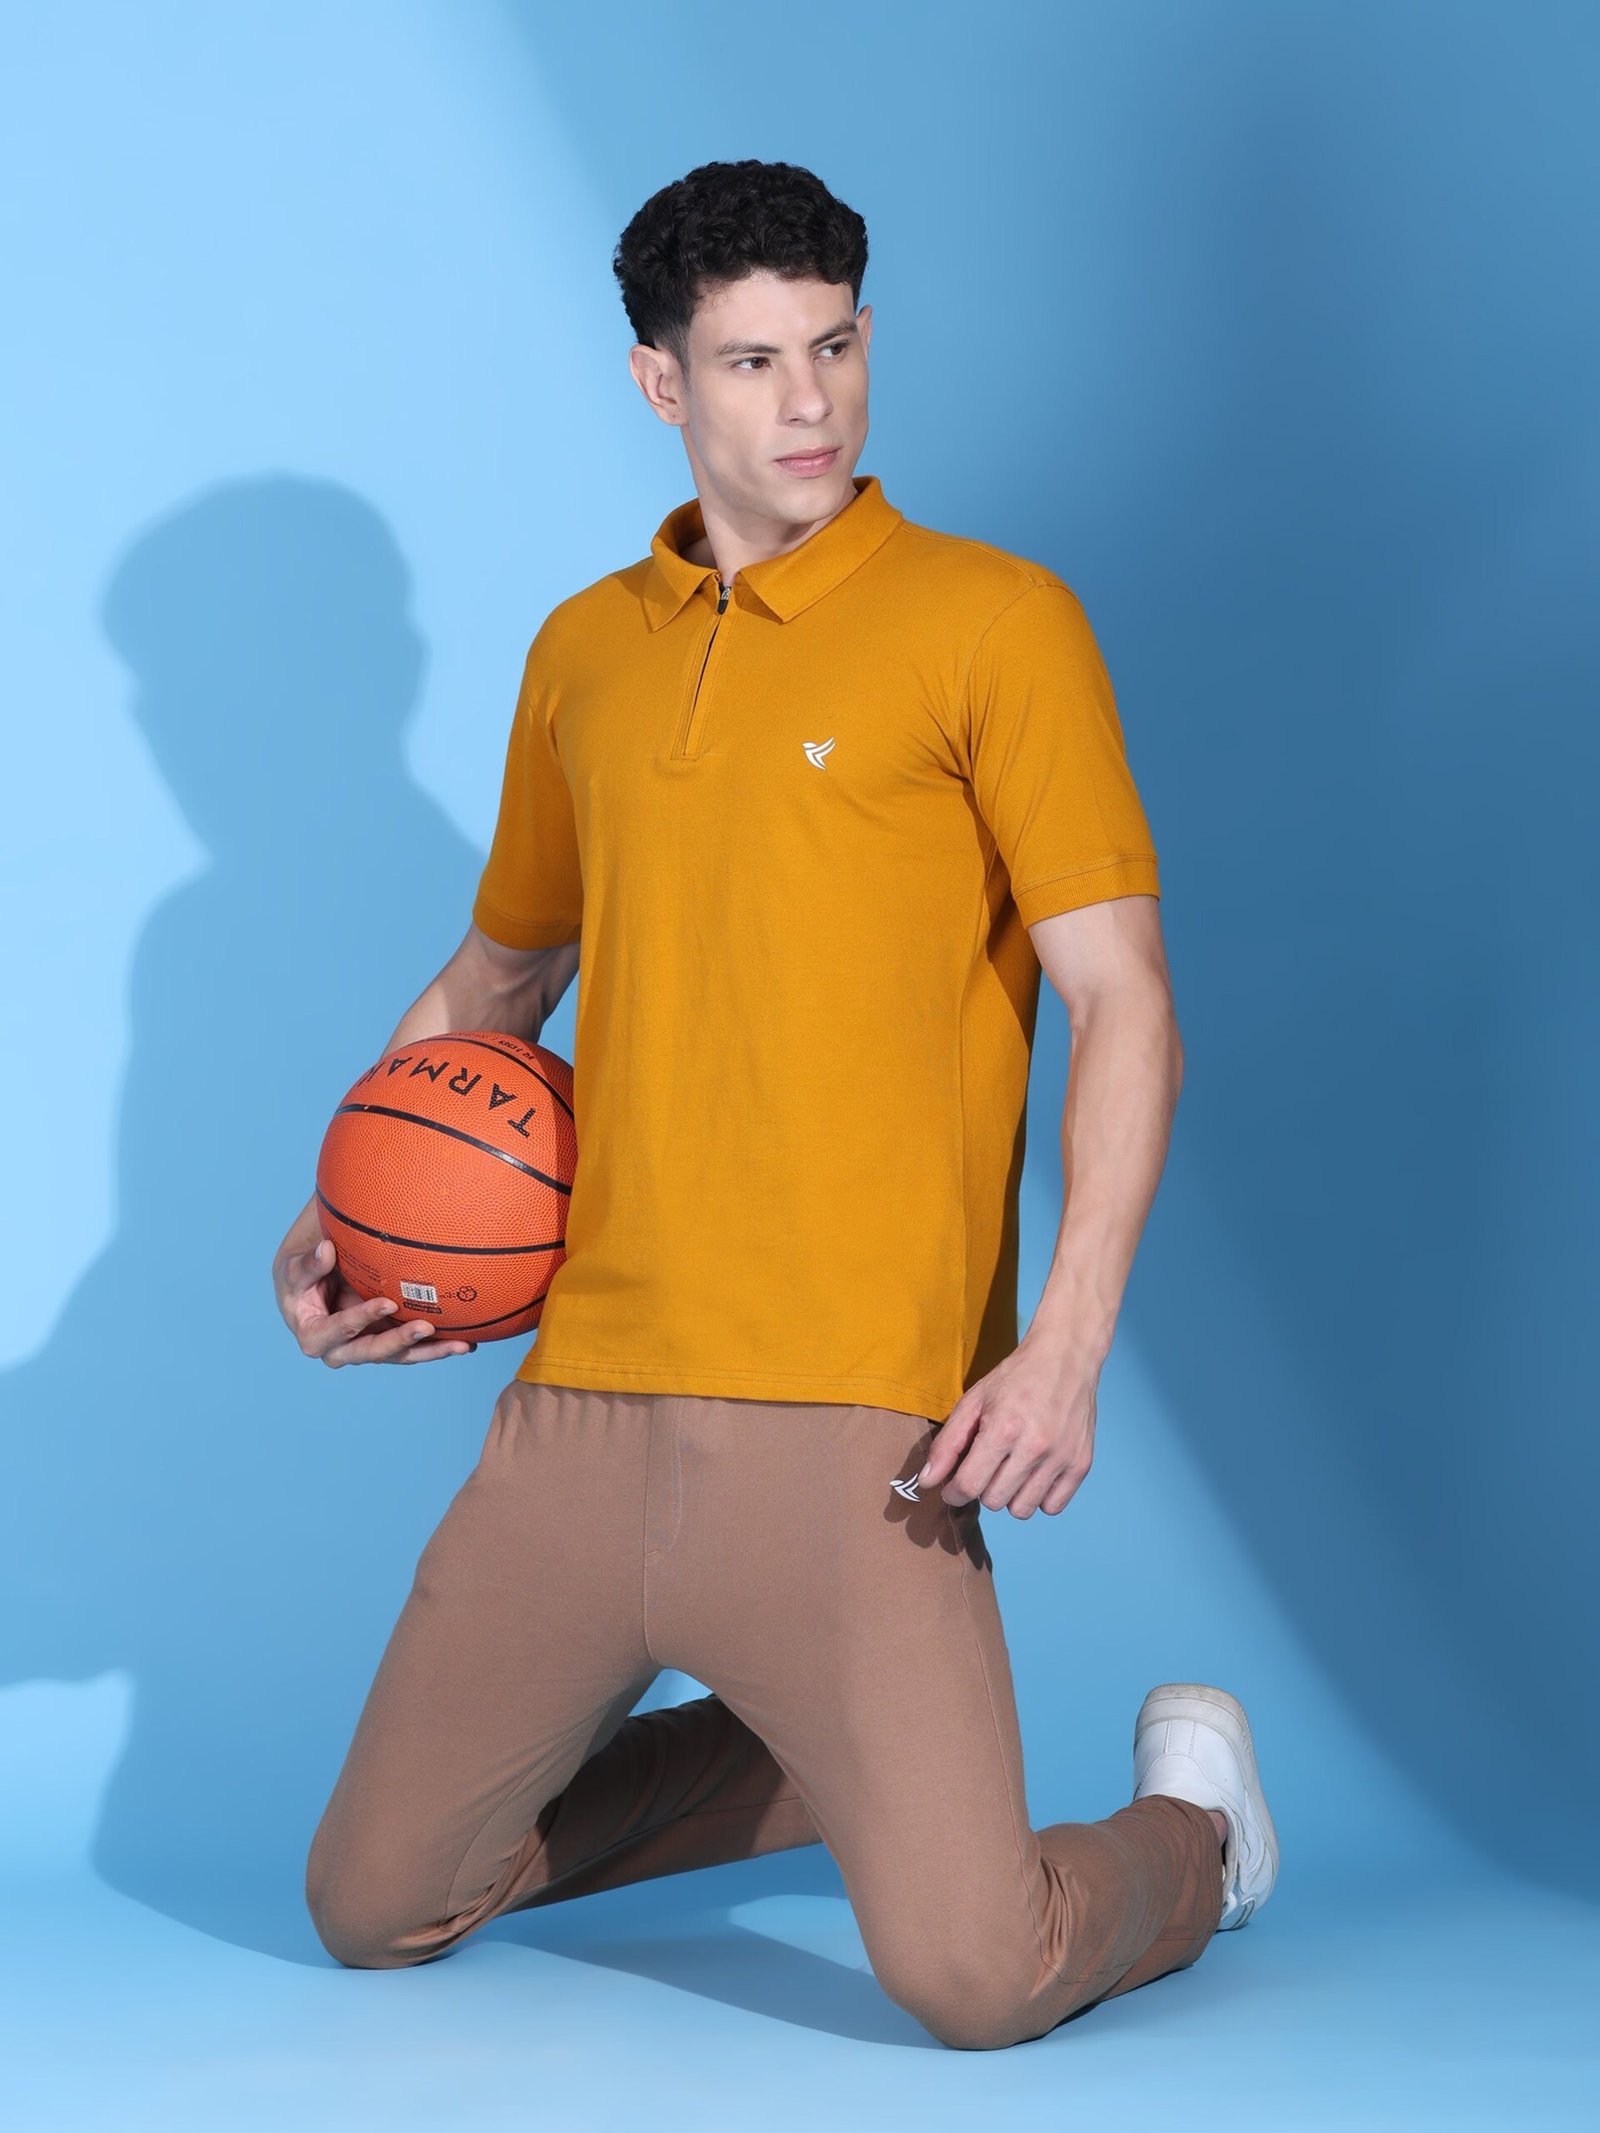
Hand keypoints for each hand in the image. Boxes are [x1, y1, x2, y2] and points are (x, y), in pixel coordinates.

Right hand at [272, 1201, 475, 1367]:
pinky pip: (412, 1350)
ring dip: (429, 1352)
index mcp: (313, 1334)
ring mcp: (366, 1348)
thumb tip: (326, 1250)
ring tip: (460, 1345)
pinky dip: (437, 1347)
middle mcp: (340, 1349)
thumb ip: (309, 1264)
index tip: (387, 1303)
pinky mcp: (386, 1344)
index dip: (360, 1320)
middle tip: (426, 1327)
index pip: (336, 1331)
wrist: (314, 1284)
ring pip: (398, 1356)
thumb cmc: (301, 1273)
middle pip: (371, 1352)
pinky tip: (465, 1344)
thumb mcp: (296, 1266)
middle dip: (399, 1342)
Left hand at [916, 1331, 1099, 1518]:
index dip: (953, 1492)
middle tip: (986, 1466)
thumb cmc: (1016, 1378)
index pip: (969, 1486)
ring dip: (1009, 1496)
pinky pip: (1052, 1507)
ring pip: (1022, 1510)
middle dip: (982, 1488)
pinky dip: (1038, 1498)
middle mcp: (1035, 1448)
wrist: (1066, 1358)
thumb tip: (927, 1481)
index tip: (953, 1487)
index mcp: (1003, 1429)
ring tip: (1010, 1470)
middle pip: (994, 1501)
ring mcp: (1061, 1458)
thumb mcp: (974, 1401)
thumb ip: (948, 1443)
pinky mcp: (1081, 1464)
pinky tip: (1033, 1475)